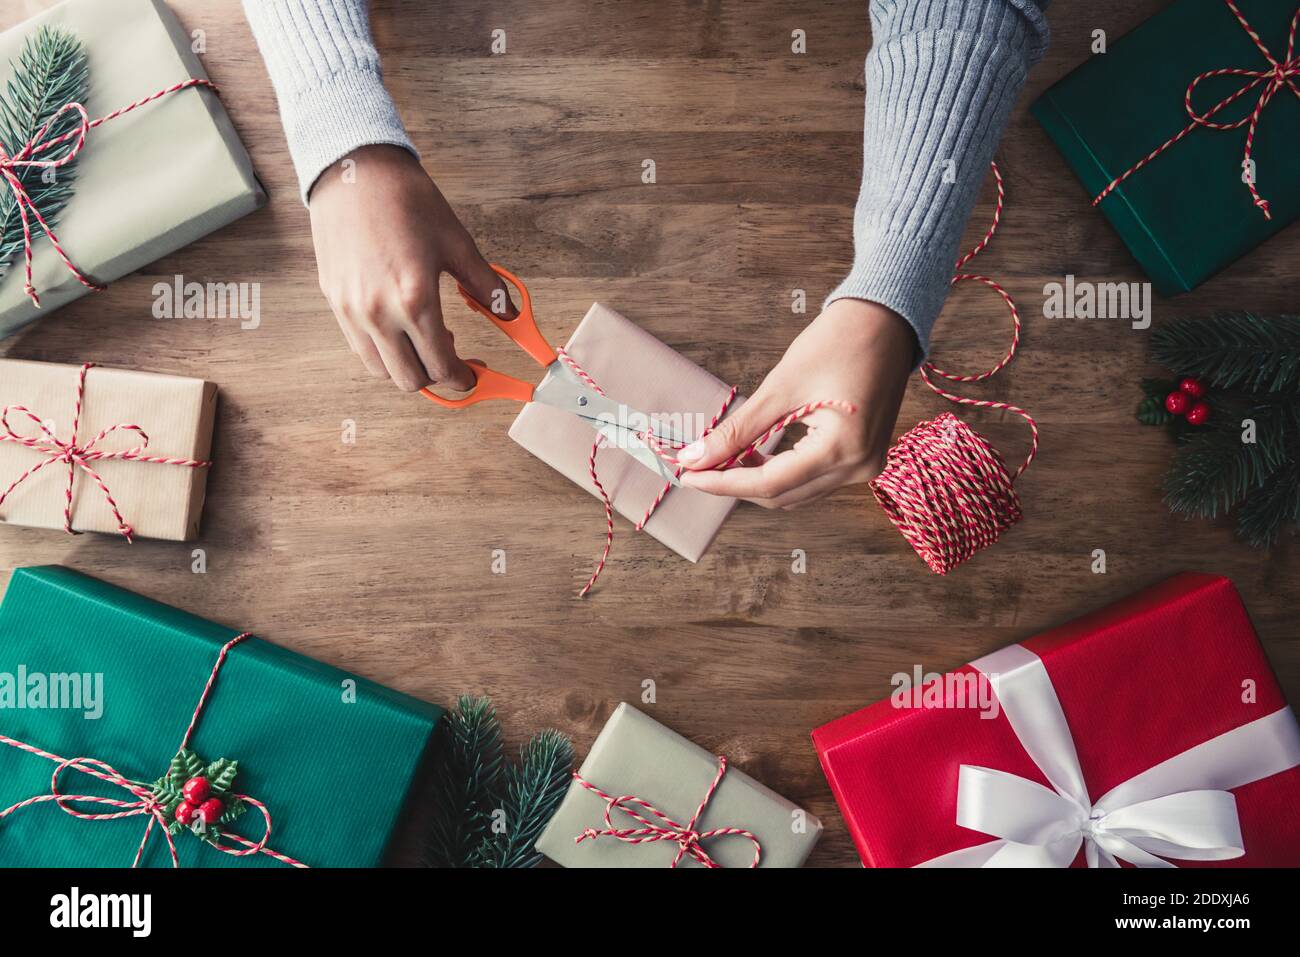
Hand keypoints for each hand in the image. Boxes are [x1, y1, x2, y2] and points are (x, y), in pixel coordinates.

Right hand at [308, 145, 513, 391]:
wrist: (354, 171)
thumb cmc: (406, 200)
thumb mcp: (456, 242)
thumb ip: (485, 284)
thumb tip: (509, 313)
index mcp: (413, 300)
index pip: (441, 365)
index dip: (462, 378)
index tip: (474, 375)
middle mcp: (378, 313)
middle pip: (409, 380)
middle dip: (437, 378)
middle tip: (455, 360)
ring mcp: (351, 311)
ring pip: (381, 370)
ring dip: (408, 367)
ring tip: (427, 340)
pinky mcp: (334, 301)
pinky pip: (360, 347)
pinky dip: (384, 350)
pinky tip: (401, 327)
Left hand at [677, 299, 914, 507]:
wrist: (886, 321)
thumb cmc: (838, 342)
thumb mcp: (780, 387)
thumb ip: (738, 430)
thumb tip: (695, 457)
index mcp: (842, 450)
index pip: (770, 484)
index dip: (724, 483)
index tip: (688, 475)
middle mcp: (858, 468)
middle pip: (783, 496)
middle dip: (737, 484)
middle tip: (699, 466)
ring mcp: (865, 466)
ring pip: (797, 492)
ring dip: (759, 480)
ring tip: (723, 458)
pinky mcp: (863, 457)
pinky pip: (814, 479)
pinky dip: (782, 472)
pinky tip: (756, 454)